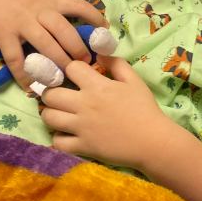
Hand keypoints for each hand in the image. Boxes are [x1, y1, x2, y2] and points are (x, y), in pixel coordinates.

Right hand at [0, 0, 105, 87]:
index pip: (80, 6)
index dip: (95, 19)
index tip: (104, 32)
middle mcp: (39, 11)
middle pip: (65, 31)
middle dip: (78, 49)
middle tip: (86, 63)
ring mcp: (21, 24)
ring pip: (45, 46)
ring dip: (58, 64)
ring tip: (66, 77)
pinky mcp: (4, 36)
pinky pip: (16, 59)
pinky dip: (24, 75)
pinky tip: (31, 88)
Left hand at [40, 56, 170, 168]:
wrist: (153, 141)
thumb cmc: (145, 109)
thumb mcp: (134, 80)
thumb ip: (116, 64)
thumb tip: (99, 54)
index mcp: (97, 86)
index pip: (70, 68)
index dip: (72, 68)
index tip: (75, 75)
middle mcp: (84, 105)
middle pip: (50, 94)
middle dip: (52, 91)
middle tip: (59, 95)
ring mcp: (81, 127)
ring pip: (49, 117)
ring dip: (50, 113)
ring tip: (59, 113)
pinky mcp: (82, 146)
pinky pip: (57, 141)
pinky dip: (58, 138)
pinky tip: (66, 134)